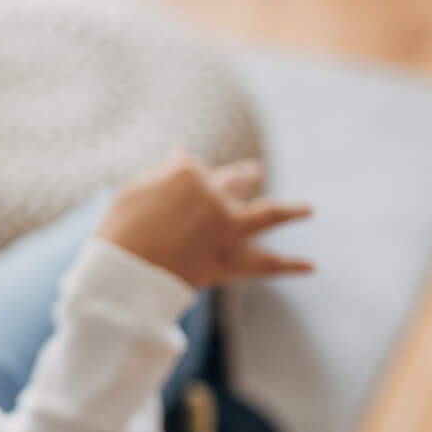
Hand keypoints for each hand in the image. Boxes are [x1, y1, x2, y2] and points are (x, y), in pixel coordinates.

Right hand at [98, 154, 312, 289]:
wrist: (124, 275)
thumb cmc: (120, 229)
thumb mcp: (134, 190)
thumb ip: (164, 173)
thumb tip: (183, 156)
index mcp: (189, 174)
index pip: (197, 170)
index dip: (186, 179)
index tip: (176, 185)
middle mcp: (215, 197)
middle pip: (237, 181)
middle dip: (246, 176)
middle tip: (255, 172)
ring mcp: (227, 229)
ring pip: (269, 215)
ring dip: (292, 211)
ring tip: (309, 210)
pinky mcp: (232, 261)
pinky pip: (267, 263)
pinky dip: (290, 265)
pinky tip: (312, 266)